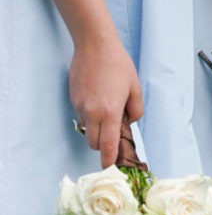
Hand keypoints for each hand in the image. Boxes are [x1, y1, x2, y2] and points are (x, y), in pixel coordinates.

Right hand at [69, 34, 143, 167]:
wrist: (94, 46)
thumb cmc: (118, 65)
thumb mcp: (135, 88)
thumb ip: (136, 110)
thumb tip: (129, 123)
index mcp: (109, 112)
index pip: (107, 146)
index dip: (109, 160)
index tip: (110, 169)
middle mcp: (92, 112)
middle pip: (95, 143)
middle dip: (104, 145)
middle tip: (116, 134)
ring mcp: (80, 106)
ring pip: (88, 129)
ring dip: (98, 129)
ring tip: (109, 111)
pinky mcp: (73, 99)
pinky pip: (82, 116)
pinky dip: (91, 116)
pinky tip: (99, 100)